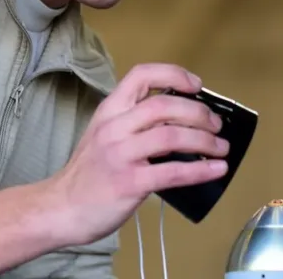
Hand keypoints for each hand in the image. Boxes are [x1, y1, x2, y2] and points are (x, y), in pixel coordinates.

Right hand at [46, 63, 229, 245]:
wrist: (62, 209)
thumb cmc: (88, 174)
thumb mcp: (104, 135)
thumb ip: (134, 123)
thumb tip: (181, 120)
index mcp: (110, 111)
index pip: (141, 75)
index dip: (173, 75)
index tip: (196, 84)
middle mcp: (114, 128)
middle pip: (164, 105)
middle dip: (199, 113)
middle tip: (216, 125)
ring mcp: (121, 154)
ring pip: (172, 135)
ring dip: (205, 140)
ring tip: (221, 147)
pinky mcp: (130, 182)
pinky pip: (173, 172)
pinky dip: (201, 170)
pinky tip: (216, 170)